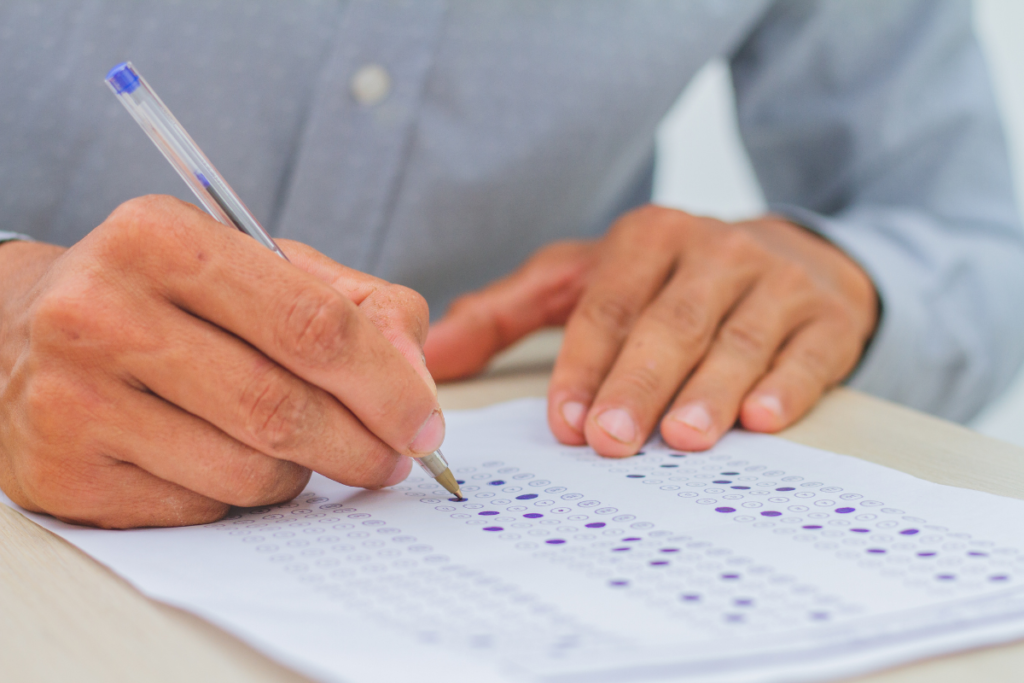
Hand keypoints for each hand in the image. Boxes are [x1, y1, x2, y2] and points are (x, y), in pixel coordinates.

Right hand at [0, 195, 442, 527]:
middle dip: (362, 444)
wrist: (26, 336)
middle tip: (393, 458)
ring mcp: (72, 396)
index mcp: (162, 237)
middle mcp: (101, 310)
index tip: (425, 422)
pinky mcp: (61, 470)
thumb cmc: (169, 301)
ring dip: (300, 472)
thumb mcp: (260, 270)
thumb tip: (415, 379)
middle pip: (282, 405)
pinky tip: (225, 461)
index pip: (312, 322)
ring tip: (296, 446)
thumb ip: (357, 306)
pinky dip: (240, 496)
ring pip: (248, 468)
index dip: (387, 383)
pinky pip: (201, 508)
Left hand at [425, 205, 877, 455]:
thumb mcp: (585, 279)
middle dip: (637, 384)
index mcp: (646, 239)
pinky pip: (808, 353)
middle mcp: (712, 252)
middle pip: (669, 324)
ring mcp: (776, 282)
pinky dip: (787, 386)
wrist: (788, 258)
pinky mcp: (826, 317)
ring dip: (710, 391)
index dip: (584, 364)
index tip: (564, 422)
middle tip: (610, 440)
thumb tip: (435, 360)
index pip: (607, 306)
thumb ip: (509, 313)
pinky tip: (764, 418)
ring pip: (737, 339)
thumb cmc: (670, 280)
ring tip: (683, 438)